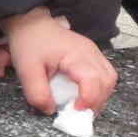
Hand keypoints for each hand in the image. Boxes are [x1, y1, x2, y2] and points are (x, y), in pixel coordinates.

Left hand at [0, 6, 116, 112]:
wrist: (31, 24)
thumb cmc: (30, 43)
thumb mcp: (27, 71)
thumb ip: (37, 94)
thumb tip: (50, 110)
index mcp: (75, 54)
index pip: (93, 80)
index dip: (88, 99)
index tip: (75, 110)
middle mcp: (90, 52)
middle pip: (107, 81)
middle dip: (96, 101)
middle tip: (79, 112)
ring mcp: (93, 52)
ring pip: (110, 78)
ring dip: (100, 96)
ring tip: (82, 105)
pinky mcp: (92, 55)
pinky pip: (105, 74)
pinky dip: (98, 88)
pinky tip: (83, 94)